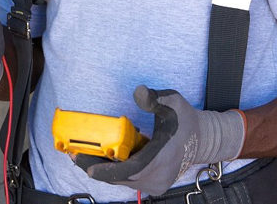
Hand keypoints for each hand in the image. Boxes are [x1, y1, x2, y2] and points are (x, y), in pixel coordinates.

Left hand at [75, 86, 244, 195]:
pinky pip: (129, 180)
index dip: (107, 171)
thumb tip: (138, 92)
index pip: (131, 170)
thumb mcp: (172, 102)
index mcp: (161, 157)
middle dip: (97, 167)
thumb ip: (154, 98)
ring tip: (83, 155)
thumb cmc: (185, 120)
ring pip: (124, 181)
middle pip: (121, 178)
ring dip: (104, 170)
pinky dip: (115, 171)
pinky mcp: (154, 185)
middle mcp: (158, 175)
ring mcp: (157, 183)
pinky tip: (103, 158)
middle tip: (75, 155)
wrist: (202, 139)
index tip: (88, 166)